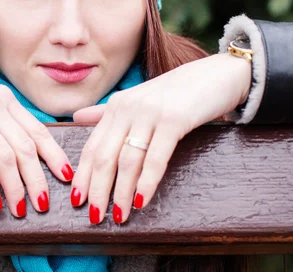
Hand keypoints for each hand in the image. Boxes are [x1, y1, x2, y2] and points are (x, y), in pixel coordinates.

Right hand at [0, 67, 73, 216]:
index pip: (37, 131)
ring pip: (6, 158)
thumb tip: (21, 151)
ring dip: (16, 188)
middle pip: (26, 148)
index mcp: (3, 99)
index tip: (66, 176)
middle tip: (44, 204)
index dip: (54, 156)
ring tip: (21, 209)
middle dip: (38, 179)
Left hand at [71, 53, 250, 223]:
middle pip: (103, 156)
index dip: (83, 176)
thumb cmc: (178, 92)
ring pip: (127, 161)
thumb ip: (107, 112)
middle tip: (95, 217)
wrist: (217, 75)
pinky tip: (141, 201)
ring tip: (119, 216)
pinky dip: (146, 182)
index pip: (91, 146)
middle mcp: (127, 108)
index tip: (76, 200)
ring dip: (120, 193)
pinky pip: (155, 158)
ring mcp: (149, 113)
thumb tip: (76, 117)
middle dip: (97, 190)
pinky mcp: (173, 120)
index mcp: (116, 106)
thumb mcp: (138, 99)